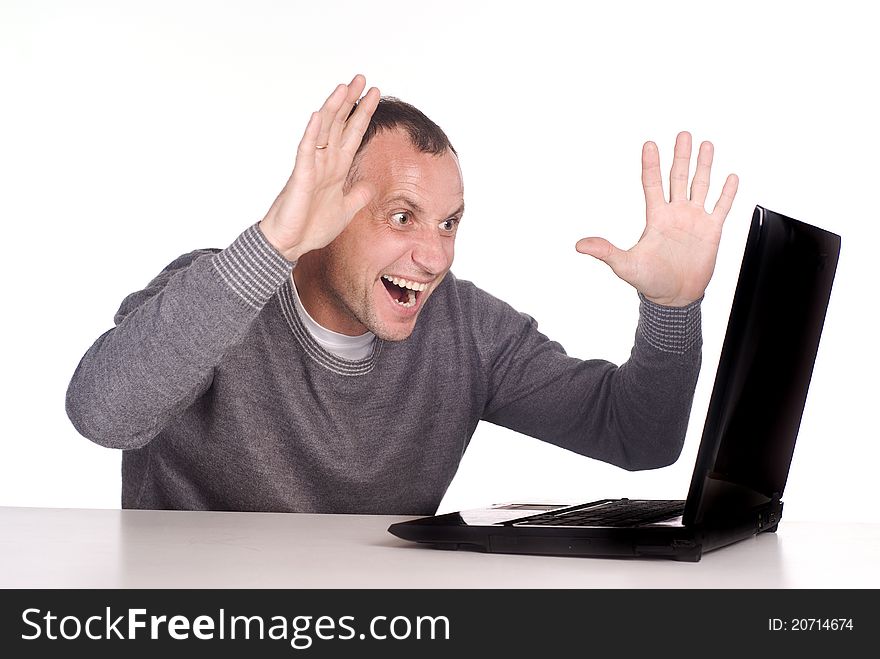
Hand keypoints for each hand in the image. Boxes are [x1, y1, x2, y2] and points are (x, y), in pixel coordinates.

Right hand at [259, 75, 380, 261]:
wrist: (291, 244)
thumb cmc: (311, 227)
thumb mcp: (345, 211)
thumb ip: (356, 196)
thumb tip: (369, 185)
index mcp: (336, 169)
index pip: (353, 134)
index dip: (363, 114)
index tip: (374, 94)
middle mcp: (325, 162)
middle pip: (340, 125)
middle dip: (352, 102)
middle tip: (362, 78)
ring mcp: (312, 167)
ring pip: (324, 131)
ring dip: (334, 108)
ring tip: (344, 87)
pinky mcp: (301, 177)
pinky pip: (306, 150)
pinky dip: (313, 132)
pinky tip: (319, 115)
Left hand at [576, 131, 738, 306]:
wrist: (674, 298)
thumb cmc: (649, 282)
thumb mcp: (625, 265)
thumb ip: (605, 252)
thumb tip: (580, 245)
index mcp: (655, 217)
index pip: (652, 183)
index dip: (651, 164)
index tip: (650, 144)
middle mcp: (675, 213)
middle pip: (678, 177)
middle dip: (681, 156)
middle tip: (683, 135)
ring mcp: (694, 220)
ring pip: (700, 186)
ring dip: (704, 166)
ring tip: (706, 145)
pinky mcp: (711, 231)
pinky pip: (721, 207)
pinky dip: (727, 193)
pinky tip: (731, 177)